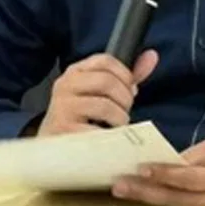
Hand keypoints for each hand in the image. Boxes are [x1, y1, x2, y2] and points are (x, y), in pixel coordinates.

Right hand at [36, 50, 157, 135]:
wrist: (52, 149)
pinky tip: (109, 140)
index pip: (105, 60)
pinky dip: (111, 137)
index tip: (129, 90)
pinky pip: (98, 132)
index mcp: (75, 72)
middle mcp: (65, 85)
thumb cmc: (81, 118)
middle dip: (125, 99)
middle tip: (124, 112)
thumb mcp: (100, 93)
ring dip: (120, 119)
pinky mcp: (64, 131)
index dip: (125, 75)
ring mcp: (62, 108)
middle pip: (107, 81)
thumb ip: (127, 76)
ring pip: (105, 106)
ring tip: (117, 126)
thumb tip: (152, 56)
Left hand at [111, 137, 204, 205]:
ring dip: (151, 200)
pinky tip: (149, 198)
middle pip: (174, 200)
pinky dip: (167, 205)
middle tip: (119, 185)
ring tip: (126, 191)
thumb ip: (197, 155)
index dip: (162, 174)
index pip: (186, 178)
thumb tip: (171, 161)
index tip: (140, 168)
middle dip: (145, 192)